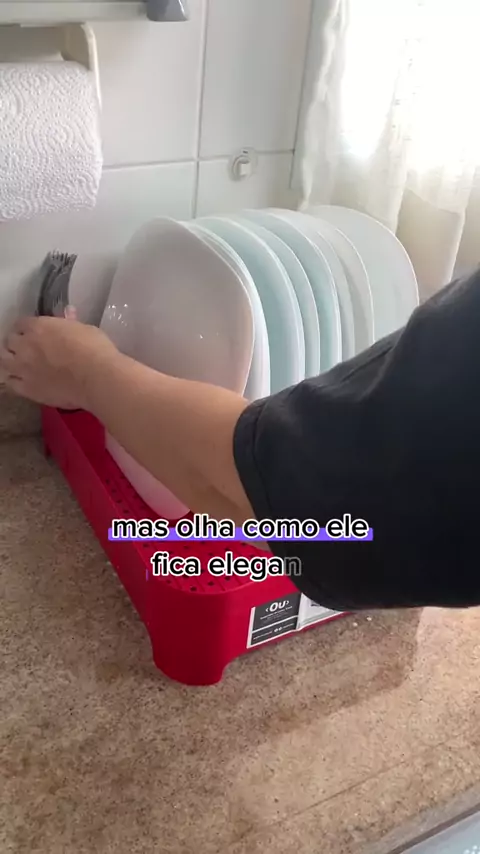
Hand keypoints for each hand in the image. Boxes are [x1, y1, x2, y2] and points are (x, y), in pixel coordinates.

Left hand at [0, 315, 118, 409]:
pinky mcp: (27, 389)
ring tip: (20, 364)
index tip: (34, 333)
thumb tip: (68, 313)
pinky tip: (24, 380)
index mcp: (38, 327)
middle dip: (17, 343)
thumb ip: (70, 323)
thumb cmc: (95, 350)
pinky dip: (15, 380)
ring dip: (11, 360)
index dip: (28, 328)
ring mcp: (23, 368)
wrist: (96, 379)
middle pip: (9, 341)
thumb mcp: (85, 329)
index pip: (22, 324)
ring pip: (4, 361)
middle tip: (27, 349)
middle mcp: (25, 346)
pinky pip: (11, 383)